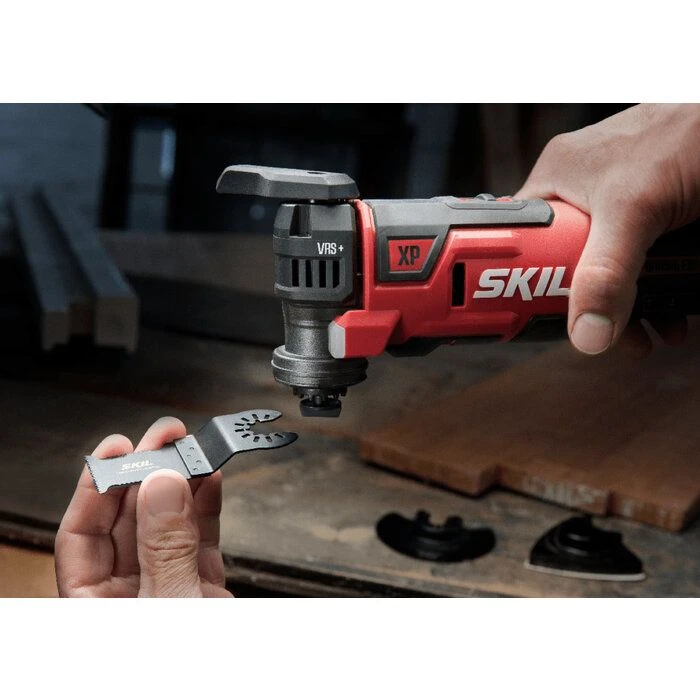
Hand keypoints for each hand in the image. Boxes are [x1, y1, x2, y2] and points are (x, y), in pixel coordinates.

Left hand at [55, 416, 231, 597]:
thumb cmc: (188, 683)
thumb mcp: (170, 605)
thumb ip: (166, 549)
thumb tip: (161, 486)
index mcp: (97, 604)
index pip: (82, 534)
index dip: (96, 487)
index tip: (118, 447)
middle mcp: (129, 592)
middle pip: (128, 520)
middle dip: (146, 473)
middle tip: (165, 436)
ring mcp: (169, 587)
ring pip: (168, 523)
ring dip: (181, 482)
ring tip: (192, 447)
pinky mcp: (203, 588)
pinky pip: (201, 537)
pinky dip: (207, 506)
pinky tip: (210, 478)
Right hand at [516, 103, 699, 354]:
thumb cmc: (690, 128)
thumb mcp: (635, 209)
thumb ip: (607, 273)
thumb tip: (586, 332)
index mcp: (558, 176)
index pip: (523, 241)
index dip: (525, 280)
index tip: (539, 315)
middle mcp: (583, 188)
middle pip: (567, 264)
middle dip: (590, 305)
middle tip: (604, 334)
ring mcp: (620, 200)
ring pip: (607, 267)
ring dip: (628, 307)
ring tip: (647, 333)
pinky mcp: (653, 211)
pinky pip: (639, 260)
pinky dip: (654, 289)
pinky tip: (670, 309)